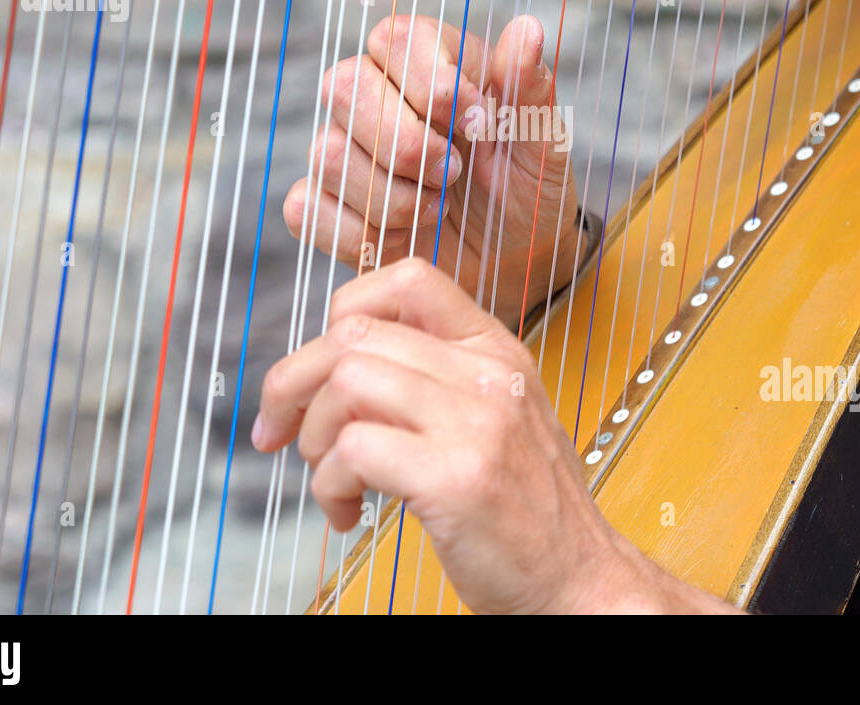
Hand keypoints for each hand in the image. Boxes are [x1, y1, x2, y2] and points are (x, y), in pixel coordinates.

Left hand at [252, 258, 735, 613]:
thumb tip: (335, 364)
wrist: (580, 579)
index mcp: (495, 349)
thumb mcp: (495, 415)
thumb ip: (433, 378)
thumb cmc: (527, 508)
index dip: (344, 312)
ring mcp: (476, 423)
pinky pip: (352, 452)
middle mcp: (488, 373)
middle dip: (294, 383)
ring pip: (346, 384)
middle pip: (354, 335)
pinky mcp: (456, 478)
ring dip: (313, 438)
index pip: (408, 279)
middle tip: (280, 430)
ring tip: (332, 478)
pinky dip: (328, 485)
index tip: (318, 364)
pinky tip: (349, 511)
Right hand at [282, 14, 589, 328]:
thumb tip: (528, 28)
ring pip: (326, 153)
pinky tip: (404, 238)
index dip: (432, 84)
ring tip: (438, 209)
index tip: (478, 124)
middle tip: (453, 173)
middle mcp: (376, 94)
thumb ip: (530, 86)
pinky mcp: (327, 204)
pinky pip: (307, 209)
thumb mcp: (541, 141)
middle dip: (406, 144)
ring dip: (392, 196)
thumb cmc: (526, 186)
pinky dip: (361, 233)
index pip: (394, 38)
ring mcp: (343, 148)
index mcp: (428, 60)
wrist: (514, 258)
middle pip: (344, 87)